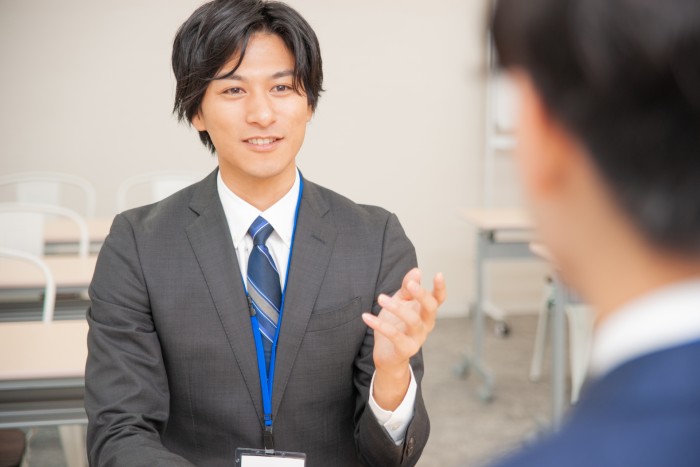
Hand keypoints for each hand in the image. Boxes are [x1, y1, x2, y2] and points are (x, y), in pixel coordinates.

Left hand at [362, 268, 445, 409]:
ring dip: (397, 308)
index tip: (438, 274)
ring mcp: (417, 338)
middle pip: (431, 308)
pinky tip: (366, 316)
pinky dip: (379, 325)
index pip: (438, 300)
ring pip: (413, 321)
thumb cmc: (395, 324)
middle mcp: (426, 325)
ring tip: (380, 297)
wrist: (387, 355)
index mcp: (425, 312)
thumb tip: (416, 270)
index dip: (440, 288)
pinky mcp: (405, 349)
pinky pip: (394, 336)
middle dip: (422, 295)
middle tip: (409, 284)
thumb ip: (407, 288)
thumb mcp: (400, 302)